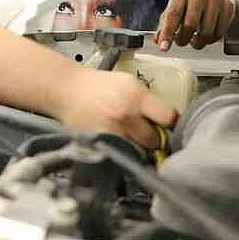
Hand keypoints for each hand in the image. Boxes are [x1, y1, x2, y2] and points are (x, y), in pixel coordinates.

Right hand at [54, 69, 176, 149]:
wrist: (68, 90)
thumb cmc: (101, 85)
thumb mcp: (130, 84)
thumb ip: (148, 102)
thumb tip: (168, 121)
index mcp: (137, 97)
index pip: (169, 118)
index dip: (170, 124)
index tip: (168, 126)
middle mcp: (127, 115)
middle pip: (155, 140)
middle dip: (154, 139)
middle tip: (147, 134)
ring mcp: (114, 132)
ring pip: (140, 152)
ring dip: (139, 149)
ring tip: (132, 140)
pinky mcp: (101, 143)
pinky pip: (122, 155)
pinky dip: (124, 153)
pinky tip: (120, 144)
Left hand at [155, 0, 234, 49]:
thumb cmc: (191, 5)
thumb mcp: (176, 10)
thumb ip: (165, 26)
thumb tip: (158, 41)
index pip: (172, 15)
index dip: (167, 33)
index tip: (164, 47)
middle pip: (190, 25)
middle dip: (184, 39)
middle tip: (182, 41)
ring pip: (206, 32)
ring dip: (198, 43)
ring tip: (195, 40)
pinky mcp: (228, 6)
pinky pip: (219, 33)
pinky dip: (211, 40)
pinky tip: (207, 35)